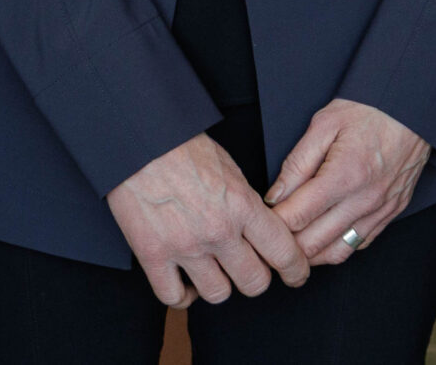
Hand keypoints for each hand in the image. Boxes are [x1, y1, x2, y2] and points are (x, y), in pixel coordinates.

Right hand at [108, 133, 308, 307]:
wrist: (138, 137)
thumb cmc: (183, 145)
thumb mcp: (230, 168)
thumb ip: (247, 203)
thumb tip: (260, 231)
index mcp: (242, 205)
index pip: (284, 253)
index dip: (296, 270)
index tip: (295, 274)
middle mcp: (218, 231)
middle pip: (255, 282)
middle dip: (257, 277)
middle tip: (249, 267)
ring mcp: (184, 246)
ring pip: (218, 294)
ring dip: (220, 284)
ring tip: (214, 270)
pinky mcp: (152, 255)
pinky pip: (174, 297)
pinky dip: (183, 295)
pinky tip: (186, 282)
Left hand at [264, 99, 429, 266]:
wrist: (412, 106)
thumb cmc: (368, 109)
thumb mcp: (324, 124)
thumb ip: (297, 163)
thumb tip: (275, 196)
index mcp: (344, 176)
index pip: (296, 217)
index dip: (272, 222)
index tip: (260, 218)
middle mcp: (365, 200)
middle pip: (313, 244)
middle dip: (286, 245)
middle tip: (269, 235)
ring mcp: (381, 210)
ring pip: (337, 253)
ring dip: (311, 254)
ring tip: (292, 244)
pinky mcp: (392, 212)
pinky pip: (360, 244)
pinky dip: (337, 247)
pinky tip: (323, 237)